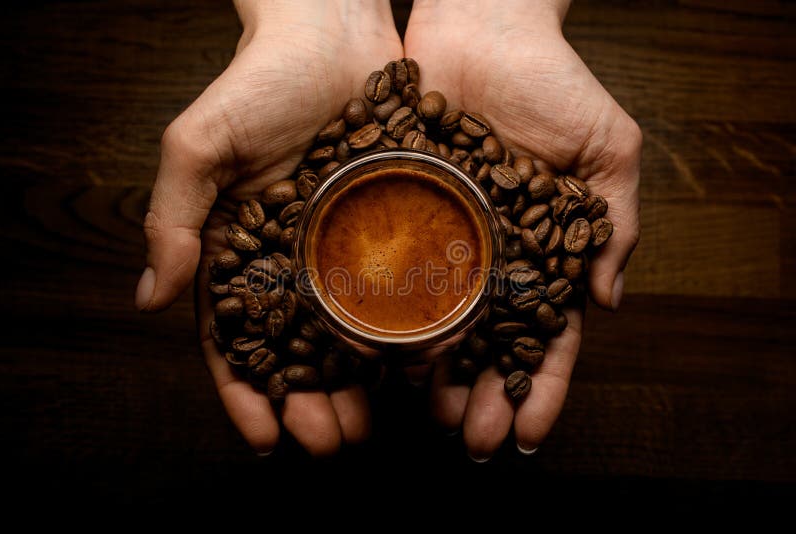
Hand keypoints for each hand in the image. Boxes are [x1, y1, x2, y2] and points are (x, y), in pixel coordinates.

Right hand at [135, 0, 402, 455]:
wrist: (334, 31)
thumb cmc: (258, 80)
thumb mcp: (200, 144)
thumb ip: (174, 218)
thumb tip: (148, 298)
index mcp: (242, 249)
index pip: (235, 336)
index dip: (246, 391)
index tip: (263, 436)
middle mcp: (293, 258)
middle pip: (298, 350)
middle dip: (309, 402)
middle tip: (328, 444)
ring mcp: (346, 246)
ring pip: (350, 332)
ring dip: (356, 384)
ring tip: (369, 427)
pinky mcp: (395, 225)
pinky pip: (402, 287)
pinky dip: (406, 331)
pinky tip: (418, 367)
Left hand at [404, 0, 640, 459]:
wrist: (484, 24)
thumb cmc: (555, 80)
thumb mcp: (606, 149)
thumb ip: (611, 224)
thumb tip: (608, 301)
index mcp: (541, 249)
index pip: (546, 334)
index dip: (542, 386)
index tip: (530, 433)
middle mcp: (488, 254)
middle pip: (486, 343)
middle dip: (484, 394)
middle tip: (473, 439)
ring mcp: (440, 236)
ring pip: (434, 321)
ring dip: (433, 373)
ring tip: (427, 417)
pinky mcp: (394, 209)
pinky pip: (386, 269)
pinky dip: (382, 314)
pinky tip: (375, 356)